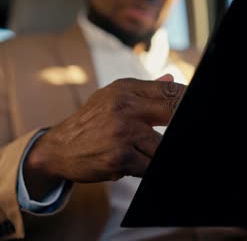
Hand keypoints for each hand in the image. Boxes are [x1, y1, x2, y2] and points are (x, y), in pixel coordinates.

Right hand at [24, 75, 184, 197]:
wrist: (58, 148)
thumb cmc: (89, 123)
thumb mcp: (111, 98)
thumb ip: (143, 92)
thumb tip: (172, 79)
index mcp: (125, 89)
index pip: (170, 90)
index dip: (186, 100)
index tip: (188, 108)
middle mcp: (124, 106)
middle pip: (173, 111)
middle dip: (177, 124)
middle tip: (164, 134)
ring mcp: (122, 132)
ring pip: (161, 147)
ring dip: (153, 153)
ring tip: (138, 152)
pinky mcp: (120, 157)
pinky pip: (149, 166)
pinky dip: (143, 168)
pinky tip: (129, 163)